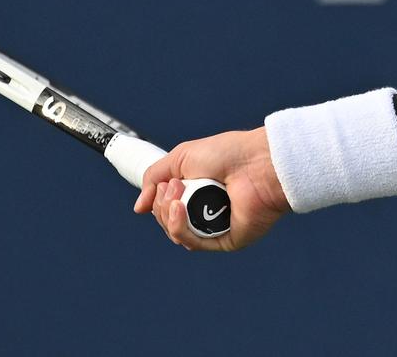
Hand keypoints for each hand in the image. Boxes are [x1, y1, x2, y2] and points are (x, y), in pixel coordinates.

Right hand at [133, 126, 290, 251]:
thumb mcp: (181, 157)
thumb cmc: (228, 153)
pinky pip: (194, 243)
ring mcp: (216, 227)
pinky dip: (180, 228)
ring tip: (178, 192)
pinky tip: (179, 209)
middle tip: (175, 185)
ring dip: (169, 214)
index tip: (162, 186)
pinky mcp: (226, 240)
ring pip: (177, 235)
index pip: (167, 208)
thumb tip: (140, 207)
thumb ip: (154, 178)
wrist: (257, 162)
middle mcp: (206, 211)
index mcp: (198, 192)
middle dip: (163, 205)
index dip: (159, 200)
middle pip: (168, 222)